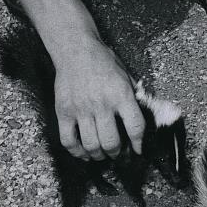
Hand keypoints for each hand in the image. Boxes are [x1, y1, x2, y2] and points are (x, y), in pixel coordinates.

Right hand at [53, 39, 144, 159]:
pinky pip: (68, 140)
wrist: (76, 50)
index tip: (138, 150)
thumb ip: (134, 96)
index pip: (135, 127)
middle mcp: (101, 104)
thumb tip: (143, 117)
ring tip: (102, 155)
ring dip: (98, 156)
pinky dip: (76, 152)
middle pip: (111, 142)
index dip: (139, 143)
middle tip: (118, 155)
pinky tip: (83, 153)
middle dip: (117, 154)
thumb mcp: (126, 75)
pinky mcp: (63, 112)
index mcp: (121, 95)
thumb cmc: (104, 62)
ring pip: (91, 145)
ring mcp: (81, 109)